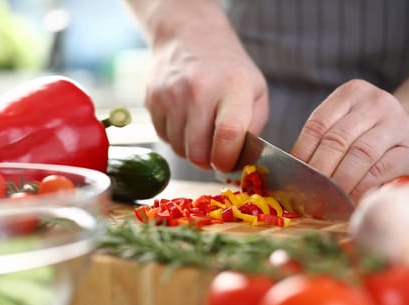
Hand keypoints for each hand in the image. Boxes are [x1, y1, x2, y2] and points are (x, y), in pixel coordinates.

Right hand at [144, 24, 267, 170]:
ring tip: (202, 131)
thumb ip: (253, 128)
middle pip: (198, 152)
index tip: (228, 164)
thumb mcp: (255, 91)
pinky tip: (186, 120)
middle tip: (217, 153)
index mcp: (232, 88)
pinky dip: (176, 138)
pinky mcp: (152, 101)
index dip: (227, 160)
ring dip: (192, 150)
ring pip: (179, 150)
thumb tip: (240, 161)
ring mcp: (171, 96)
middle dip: (209, 162)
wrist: (189, 36)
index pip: (228, 136)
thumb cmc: (228, 70)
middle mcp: (198, 91)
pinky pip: (164, 138)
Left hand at [291, 79, 408, 201]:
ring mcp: (397, 124)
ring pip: (359, 155)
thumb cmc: (365, 135)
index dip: (302, 153)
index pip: (318, 124)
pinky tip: (349, 200)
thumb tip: (292, 174)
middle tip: (307, 194)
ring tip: (325, 200)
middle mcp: (376, 103)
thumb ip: (321, 142)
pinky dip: (360, 188)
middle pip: (337, 140)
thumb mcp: (344, 126)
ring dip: (339, 181)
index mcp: (351, 93)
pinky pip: (380, 171)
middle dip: (319, 171)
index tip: (292, 177)